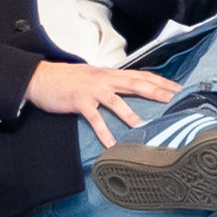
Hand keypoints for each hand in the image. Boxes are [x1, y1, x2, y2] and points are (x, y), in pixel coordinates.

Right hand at [27, 59, 184, 139]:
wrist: (41, 77)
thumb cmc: (67, 79)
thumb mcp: (94, 77)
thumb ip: (111, 82)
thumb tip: (128, 88)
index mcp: (110, 74)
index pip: (140, 75)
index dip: (159, 80)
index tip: (175, 87)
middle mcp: (104, 79)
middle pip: (135, 83)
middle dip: (155, 91)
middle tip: (172, 99)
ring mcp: (92, 90)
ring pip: (116, 101)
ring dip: (130, 113)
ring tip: (143, 125)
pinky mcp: (79, 101)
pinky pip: (94, 118)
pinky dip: (103, 130)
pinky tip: (111, 143)